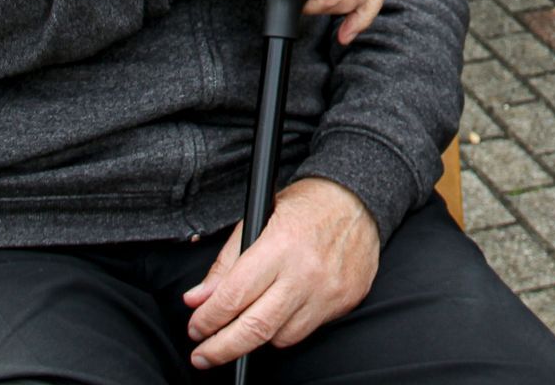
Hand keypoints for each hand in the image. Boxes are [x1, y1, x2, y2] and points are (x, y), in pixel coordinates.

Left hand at [183, 178, 380, 368]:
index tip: (195, 328)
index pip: (233, 296)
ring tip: (245, 325)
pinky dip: (285, 328)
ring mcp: (328, 290)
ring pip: (280, 337)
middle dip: (220, 349)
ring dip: (255, 338)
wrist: (359, 200)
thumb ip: (226, 262)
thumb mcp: (258, 218)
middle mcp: (306, 272)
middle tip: (202, 355)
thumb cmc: (306, 206)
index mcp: (281, 244)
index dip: (207, 319)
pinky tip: (278, 313)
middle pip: (255, 328)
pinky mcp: (345, 301)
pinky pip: (305, 331)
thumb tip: (197, 299)